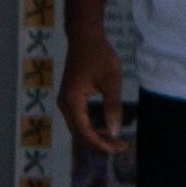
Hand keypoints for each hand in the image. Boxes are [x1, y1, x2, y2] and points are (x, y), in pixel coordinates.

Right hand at [58, 28, 124, 150]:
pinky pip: (79, 120)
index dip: (100, 143)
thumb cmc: (99, 55)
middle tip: (120, 146)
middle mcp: (65, 106)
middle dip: (99, 143)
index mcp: (72, 102)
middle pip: (79, 134)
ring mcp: (66, 103)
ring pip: (79, 129)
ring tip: (114, 139)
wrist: (84, 38)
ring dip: (95, 136)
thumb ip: (113, 107)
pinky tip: (105, 127)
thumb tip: (114, 132)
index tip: (117, 148)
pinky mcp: (70, 99)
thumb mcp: (111, 80)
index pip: (84, 131)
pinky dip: (92, 127)